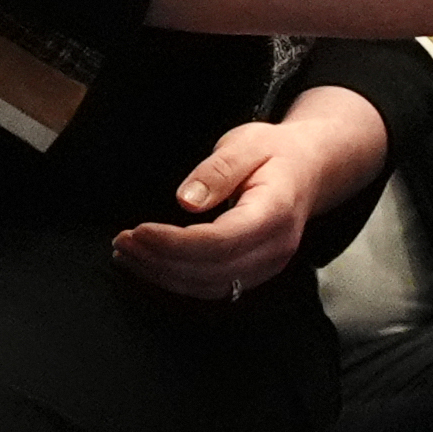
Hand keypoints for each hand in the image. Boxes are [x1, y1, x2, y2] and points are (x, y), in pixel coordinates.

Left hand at [114, 88, 390, 298]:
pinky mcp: (255, 273)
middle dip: (160, 261)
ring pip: (209, 287)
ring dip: (163, 275)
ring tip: (127, 254)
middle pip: (211, 271)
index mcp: (275, 212)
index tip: (139, 231)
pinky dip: (177, 281)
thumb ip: (217, 171)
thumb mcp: (246, 144)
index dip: (174, 244)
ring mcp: (268, 266)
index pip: (221, 242)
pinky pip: (213, 287)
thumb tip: (186, 200)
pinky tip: (151, 265)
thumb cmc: (278, 153)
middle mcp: (275, 248)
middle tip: (121, 242)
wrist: (311, 168)